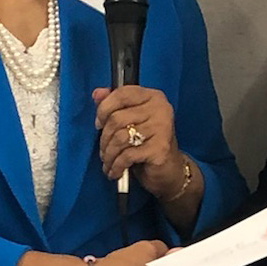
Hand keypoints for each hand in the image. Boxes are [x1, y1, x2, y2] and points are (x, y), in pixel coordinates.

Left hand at [92, 86, 189, 200]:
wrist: (168, 170)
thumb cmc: (148, 144)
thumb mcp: (131, 121)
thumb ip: (114, 105)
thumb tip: (97, 94)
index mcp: (153, 97)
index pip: (121, 94)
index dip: (104, 109)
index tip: (99, 124)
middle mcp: (160, 109)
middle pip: (117, 118)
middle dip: (105, 138)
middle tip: (103, 150)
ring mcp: (162, 128)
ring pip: (120, 138)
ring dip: (109, 154)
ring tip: (108, 162)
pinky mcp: (160, 148)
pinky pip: (127, 155)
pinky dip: (116, 166)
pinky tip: (114, 171)